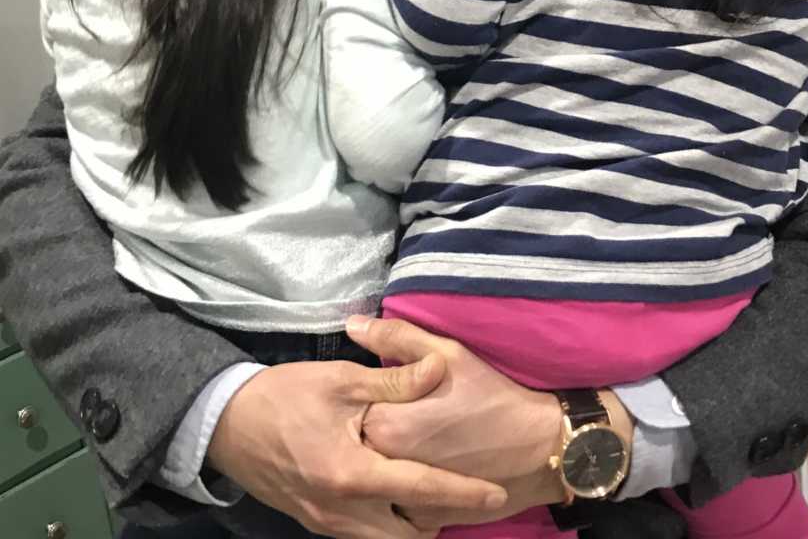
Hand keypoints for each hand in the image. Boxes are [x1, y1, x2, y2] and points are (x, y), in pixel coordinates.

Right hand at [206, 356, 506, 538]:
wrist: (226, 423)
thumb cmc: (285, 395)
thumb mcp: (341, 380)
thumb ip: (394, 381)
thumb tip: (439, 370)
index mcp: (352, 473)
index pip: (422, 489)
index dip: (463, 492)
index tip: (496, 492)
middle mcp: (341, 511)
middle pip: (408, 535)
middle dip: (441, 519)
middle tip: (469, 496)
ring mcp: (326, 522)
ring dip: (414, 525)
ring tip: (440, 499)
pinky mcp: (315, 522)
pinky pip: (363, 534)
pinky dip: (388, 524)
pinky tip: (400, 500)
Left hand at [348, 315, 561, 487]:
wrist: (536, 449)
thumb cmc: (491, 395)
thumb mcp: (448, 354)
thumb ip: (397, 338)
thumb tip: (353, 325)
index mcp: (387, 422)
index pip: (354, 407)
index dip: (370, 397)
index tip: (391, 393)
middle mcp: (387, 465)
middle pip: (362, 443)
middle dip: (376, 429)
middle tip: (412, 417)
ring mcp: (405, 498)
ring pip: (377, 476)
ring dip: (385, 461)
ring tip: (419, 442)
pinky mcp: (423, 518)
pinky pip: (399, 503)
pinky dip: (404, 489)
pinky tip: (427, 467)